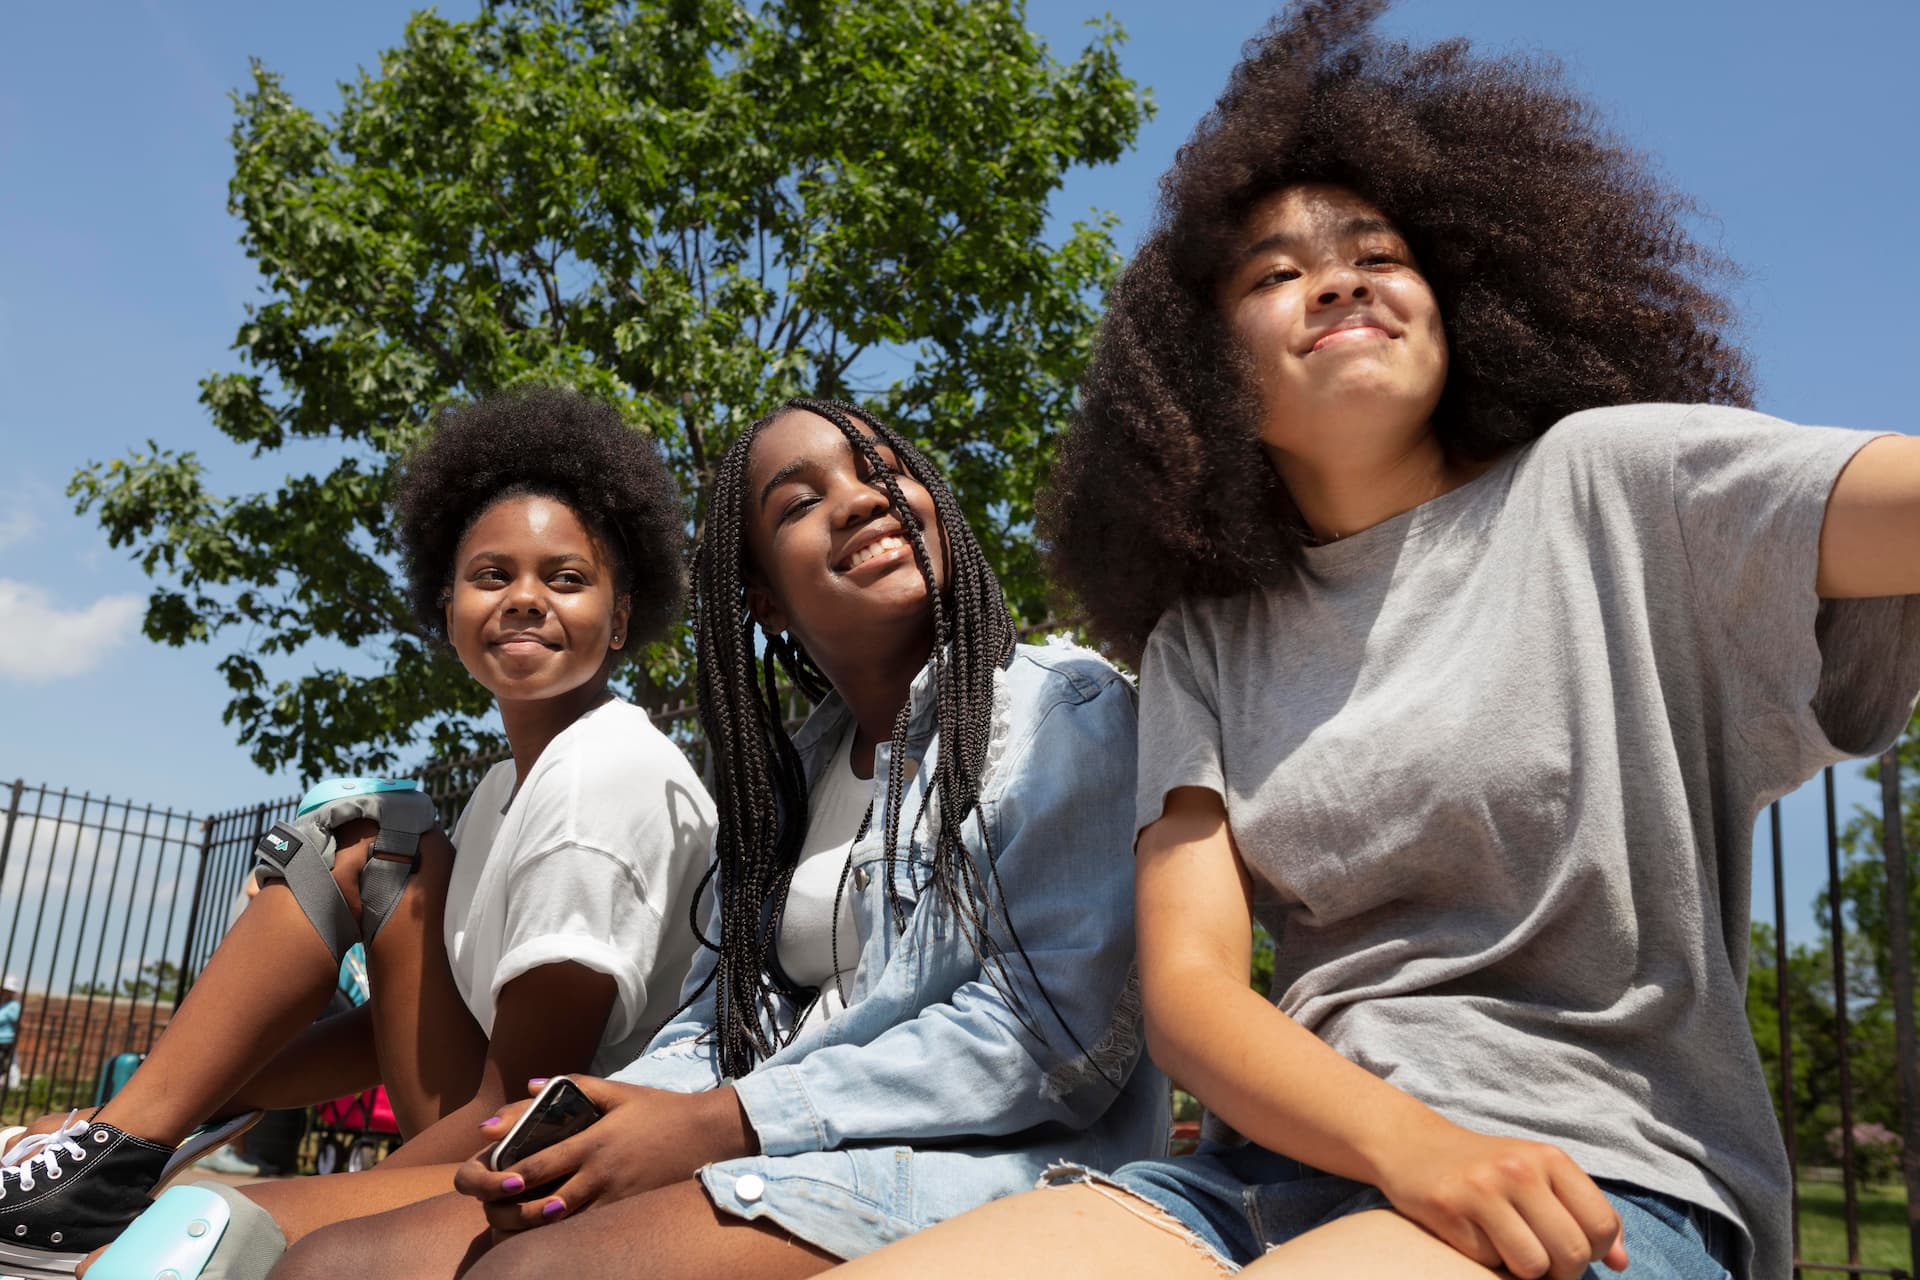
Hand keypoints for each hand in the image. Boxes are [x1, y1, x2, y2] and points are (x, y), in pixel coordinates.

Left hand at [454, 1075, 755, 1232]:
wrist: (707, 1134)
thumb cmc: (659, 1110)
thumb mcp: (618, 1091)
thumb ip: (572, 1085)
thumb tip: (529, 1084)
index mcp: (593, 1142)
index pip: (541, 1164)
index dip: (510, 1178)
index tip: (491, 1183)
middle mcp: (601, 1174)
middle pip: (547, 1204)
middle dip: (514, 1214)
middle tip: (492, 1214)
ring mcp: (616, 1198)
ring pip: (567, 1225)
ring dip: (537, 1230)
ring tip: (512, 1231)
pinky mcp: (630, 1211)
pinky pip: (591, 1230)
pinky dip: (568, 1234)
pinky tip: (551, 1234)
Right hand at [1374, 1117, 1627, 1279]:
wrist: (1412, 1146)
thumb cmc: (1487, 1168)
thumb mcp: (1540, 1176)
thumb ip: (1584, 1214)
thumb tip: (1622, 1264)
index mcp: (1549, 1158)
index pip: (1602, 1226)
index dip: (1595, 1253)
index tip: (1569, 1248)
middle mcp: (1519, 1169)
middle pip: (1572, 1253)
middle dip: (1561, 1273)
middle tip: (1541, 1262)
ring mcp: (1482, 1189)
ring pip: (1533, 1267)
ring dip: (1523, 1272)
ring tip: (1508, 1251)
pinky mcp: (1449, 1210)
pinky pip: (1489, 1263)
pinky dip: (1486, 1261)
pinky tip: (1474, 1237)